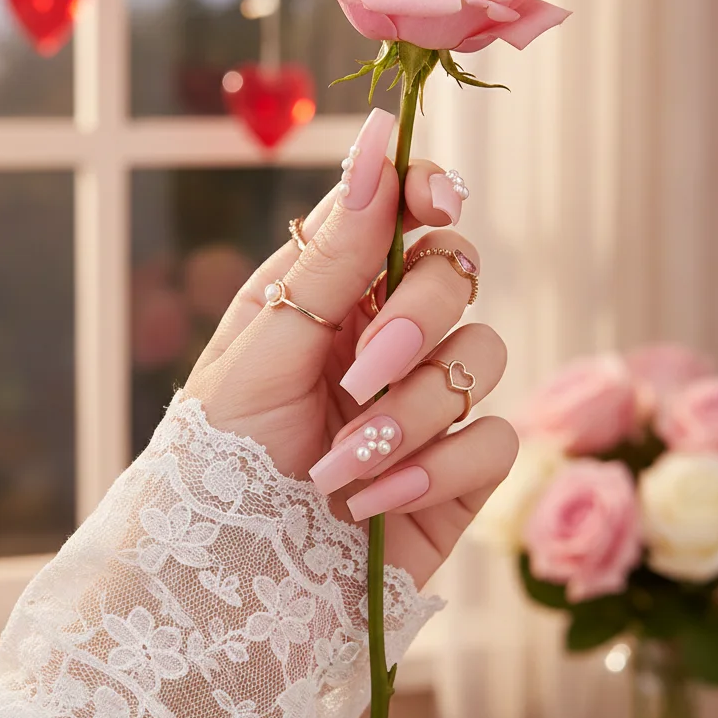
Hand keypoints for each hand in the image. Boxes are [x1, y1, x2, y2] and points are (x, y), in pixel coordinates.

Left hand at [185, 109, 518, 586]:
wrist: (224, 579)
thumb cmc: (223, 457)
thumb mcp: (267, 345)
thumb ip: (334, 252)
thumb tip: (379, 138)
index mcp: (335, 295)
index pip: (407, 214)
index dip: (432, 192)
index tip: (436, 200)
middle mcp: (388, 338)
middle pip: (458, 275)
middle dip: (418, 316)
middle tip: (359, 371)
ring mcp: (428, 404)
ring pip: (484, 356)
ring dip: (413, 410)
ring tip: (344, 463)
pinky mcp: (458, 473)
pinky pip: (494, 441)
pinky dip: (436, 468)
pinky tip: (372, 503)